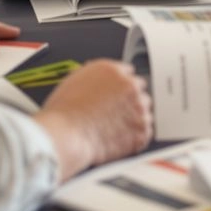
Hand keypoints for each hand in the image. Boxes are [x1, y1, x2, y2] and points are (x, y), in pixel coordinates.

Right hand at [35, 59, 152, 180]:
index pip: (127, 72)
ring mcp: (138, 107)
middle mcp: (129, 85)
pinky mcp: (141, 130)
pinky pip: (146, 132)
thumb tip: (96, 81)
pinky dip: (136, 138)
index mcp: (112, 70)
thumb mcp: (73, 81)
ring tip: (116, 129)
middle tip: (115, 114)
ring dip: (134, 118)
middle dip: (129, 101)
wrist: (66, 135)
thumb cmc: (64, 113)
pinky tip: (121, 140)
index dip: (120, 86)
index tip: (117, 96)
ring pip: (144, 110)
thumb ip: (93, 77)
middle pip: (138, 90)